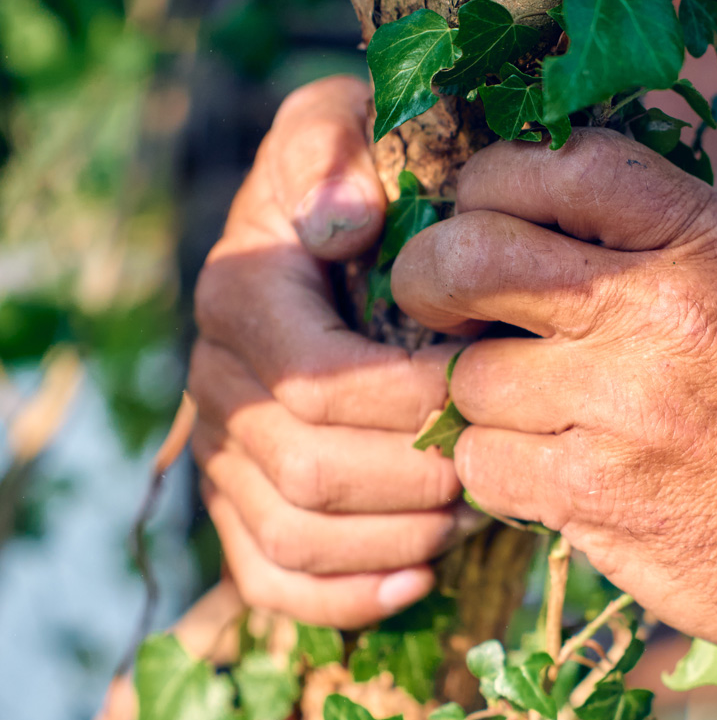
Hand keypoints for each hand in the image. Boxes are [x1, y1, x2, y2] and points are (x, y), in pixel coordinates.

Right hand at [190, 76, 468, 627]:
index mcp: (242, 296)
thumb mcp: (345, 125)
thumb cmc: (361, 178)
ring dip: (397, 537)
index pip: (315, 381)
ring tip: (474, 512)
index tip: (482, 389)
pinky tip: (420, 577)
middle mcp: (217, 382)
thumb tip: (344, 220)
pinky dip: (346, 595)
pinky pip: (272, 580)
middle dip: (415, 477)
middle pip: (307, 471)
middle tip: (495, 463)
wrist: (332, 233)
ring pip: (295, 536)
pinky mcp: (238, 508)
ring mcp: (222, 453)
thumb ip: (335, 145)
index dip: (406, 401)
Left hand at [391, 129, 716, 684]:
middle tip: (436, 306)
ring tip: (541, 419)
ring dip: (483, 402)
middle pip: (471, 256)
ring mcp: (624, 403)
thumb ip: (649, 235)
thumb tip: (520, 201)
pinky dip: (500, 473)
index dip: (489, 184)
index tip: (478, 218)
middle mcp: (660, 309)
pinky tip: (552, 476)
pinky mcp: (595, 493)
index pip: (556, 163)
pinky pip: (481, 462)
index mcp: (702, 240)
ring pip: (469, 376)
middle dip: (429, 279)